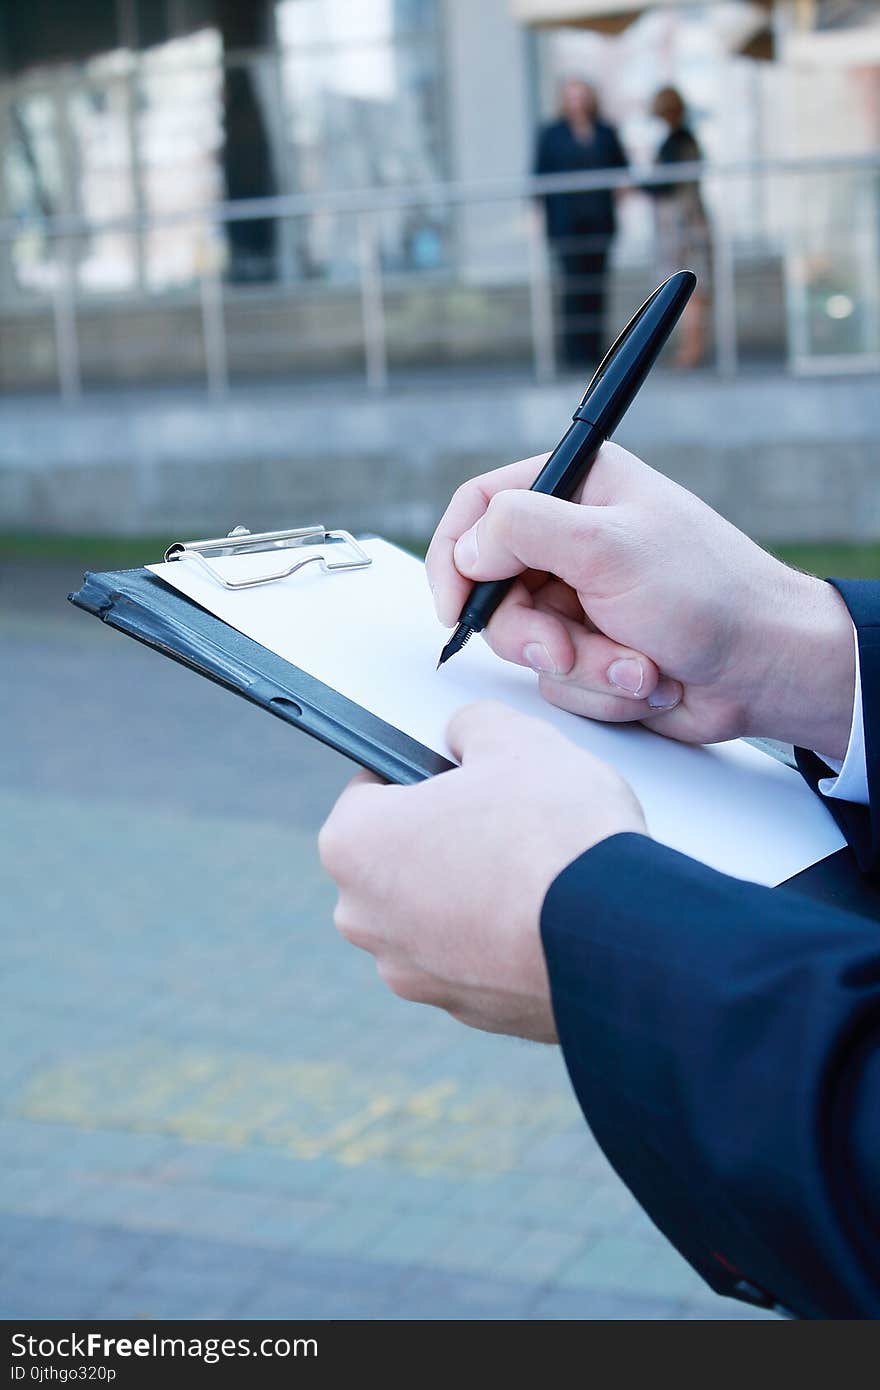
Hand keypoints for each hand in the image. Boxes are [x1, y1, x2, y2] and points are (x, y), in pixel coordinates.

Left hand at [318, 702, 645, 1041]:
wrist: (618, 936)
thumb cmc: (554, 838)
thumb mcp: (516, 739)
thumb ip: (473, 725)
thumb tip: (467, 736)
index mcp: (354, 845)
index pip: (368, 789)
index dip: (418, 771)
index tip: (454, 772)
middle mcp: (367, 919)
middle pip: (398, 857)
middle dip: (442, 835)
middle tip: (502, 814)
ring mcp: (414, 973)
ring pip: (434, 913)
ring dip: (470, 890)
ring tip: (533, 864)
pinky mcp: (467, 1011)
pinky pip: (475, 958)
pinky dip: (501, 937)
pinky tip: (546, 912)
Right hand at [426, 444, 854, 761]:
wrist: (767, 671)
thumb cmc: (712, 596)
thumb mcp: (609, 546)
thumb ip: (523, 530)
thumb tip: (466, 548)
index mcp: (581, 487)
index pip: (480, 505)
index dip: (455, 556)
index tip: (454, 607)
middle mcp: (575, 539)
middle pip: (493, 586)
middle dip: (532, 633)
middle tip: (566, 650)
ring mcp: (583, 597)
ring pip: (526, 642)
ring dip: (582, 666)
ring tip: (637, 665)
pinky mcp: (594, 648)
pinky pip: (559, 678)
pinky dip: (601, 687)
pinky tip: (648, 677)